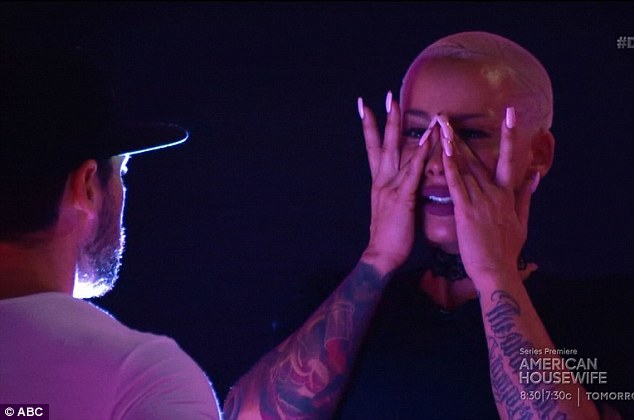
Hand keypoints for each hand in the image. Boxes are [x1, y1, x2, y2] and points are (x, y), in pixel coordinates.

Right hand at [358, 93, 428, 274]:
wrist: (381, 255)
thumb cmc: (390, 235)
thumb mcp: (392, 208)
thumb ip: (400, 191)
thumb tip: (410, 181)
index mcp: (379, 183)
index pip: (373, 149)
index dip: (370, 128)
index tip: (366, 108)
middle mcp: (382, 180)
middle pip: (382, 143)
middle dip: (385, 119)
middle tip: (387, 96)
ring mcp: (390, 187)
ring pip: (398, 151)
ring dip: (402, 128)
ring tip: (404, 107)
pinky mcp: (402, 197)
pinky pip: (413, 170)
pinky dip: (420, 152)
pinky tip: (427, 138)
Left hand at [442, 108, 537, 286]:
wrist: (497, 270)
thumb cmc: (507, 250)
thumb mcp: (522, 222)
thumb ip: (526, 197)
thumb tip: (535, 176)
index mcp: (507, 195)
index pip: (509, 159)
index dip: (509, 135)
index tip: (510, 114)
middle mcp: (495, 193)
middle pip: (478, 158)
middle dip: (461, 135)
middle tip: (447, 115)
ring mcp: (481, 200)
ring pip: (465, 167)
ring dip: (451, 144)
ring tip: (439, 125)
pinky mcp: (467, 210)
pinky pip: (457, 184)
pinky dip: (450, 166)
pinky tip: (443, 151)